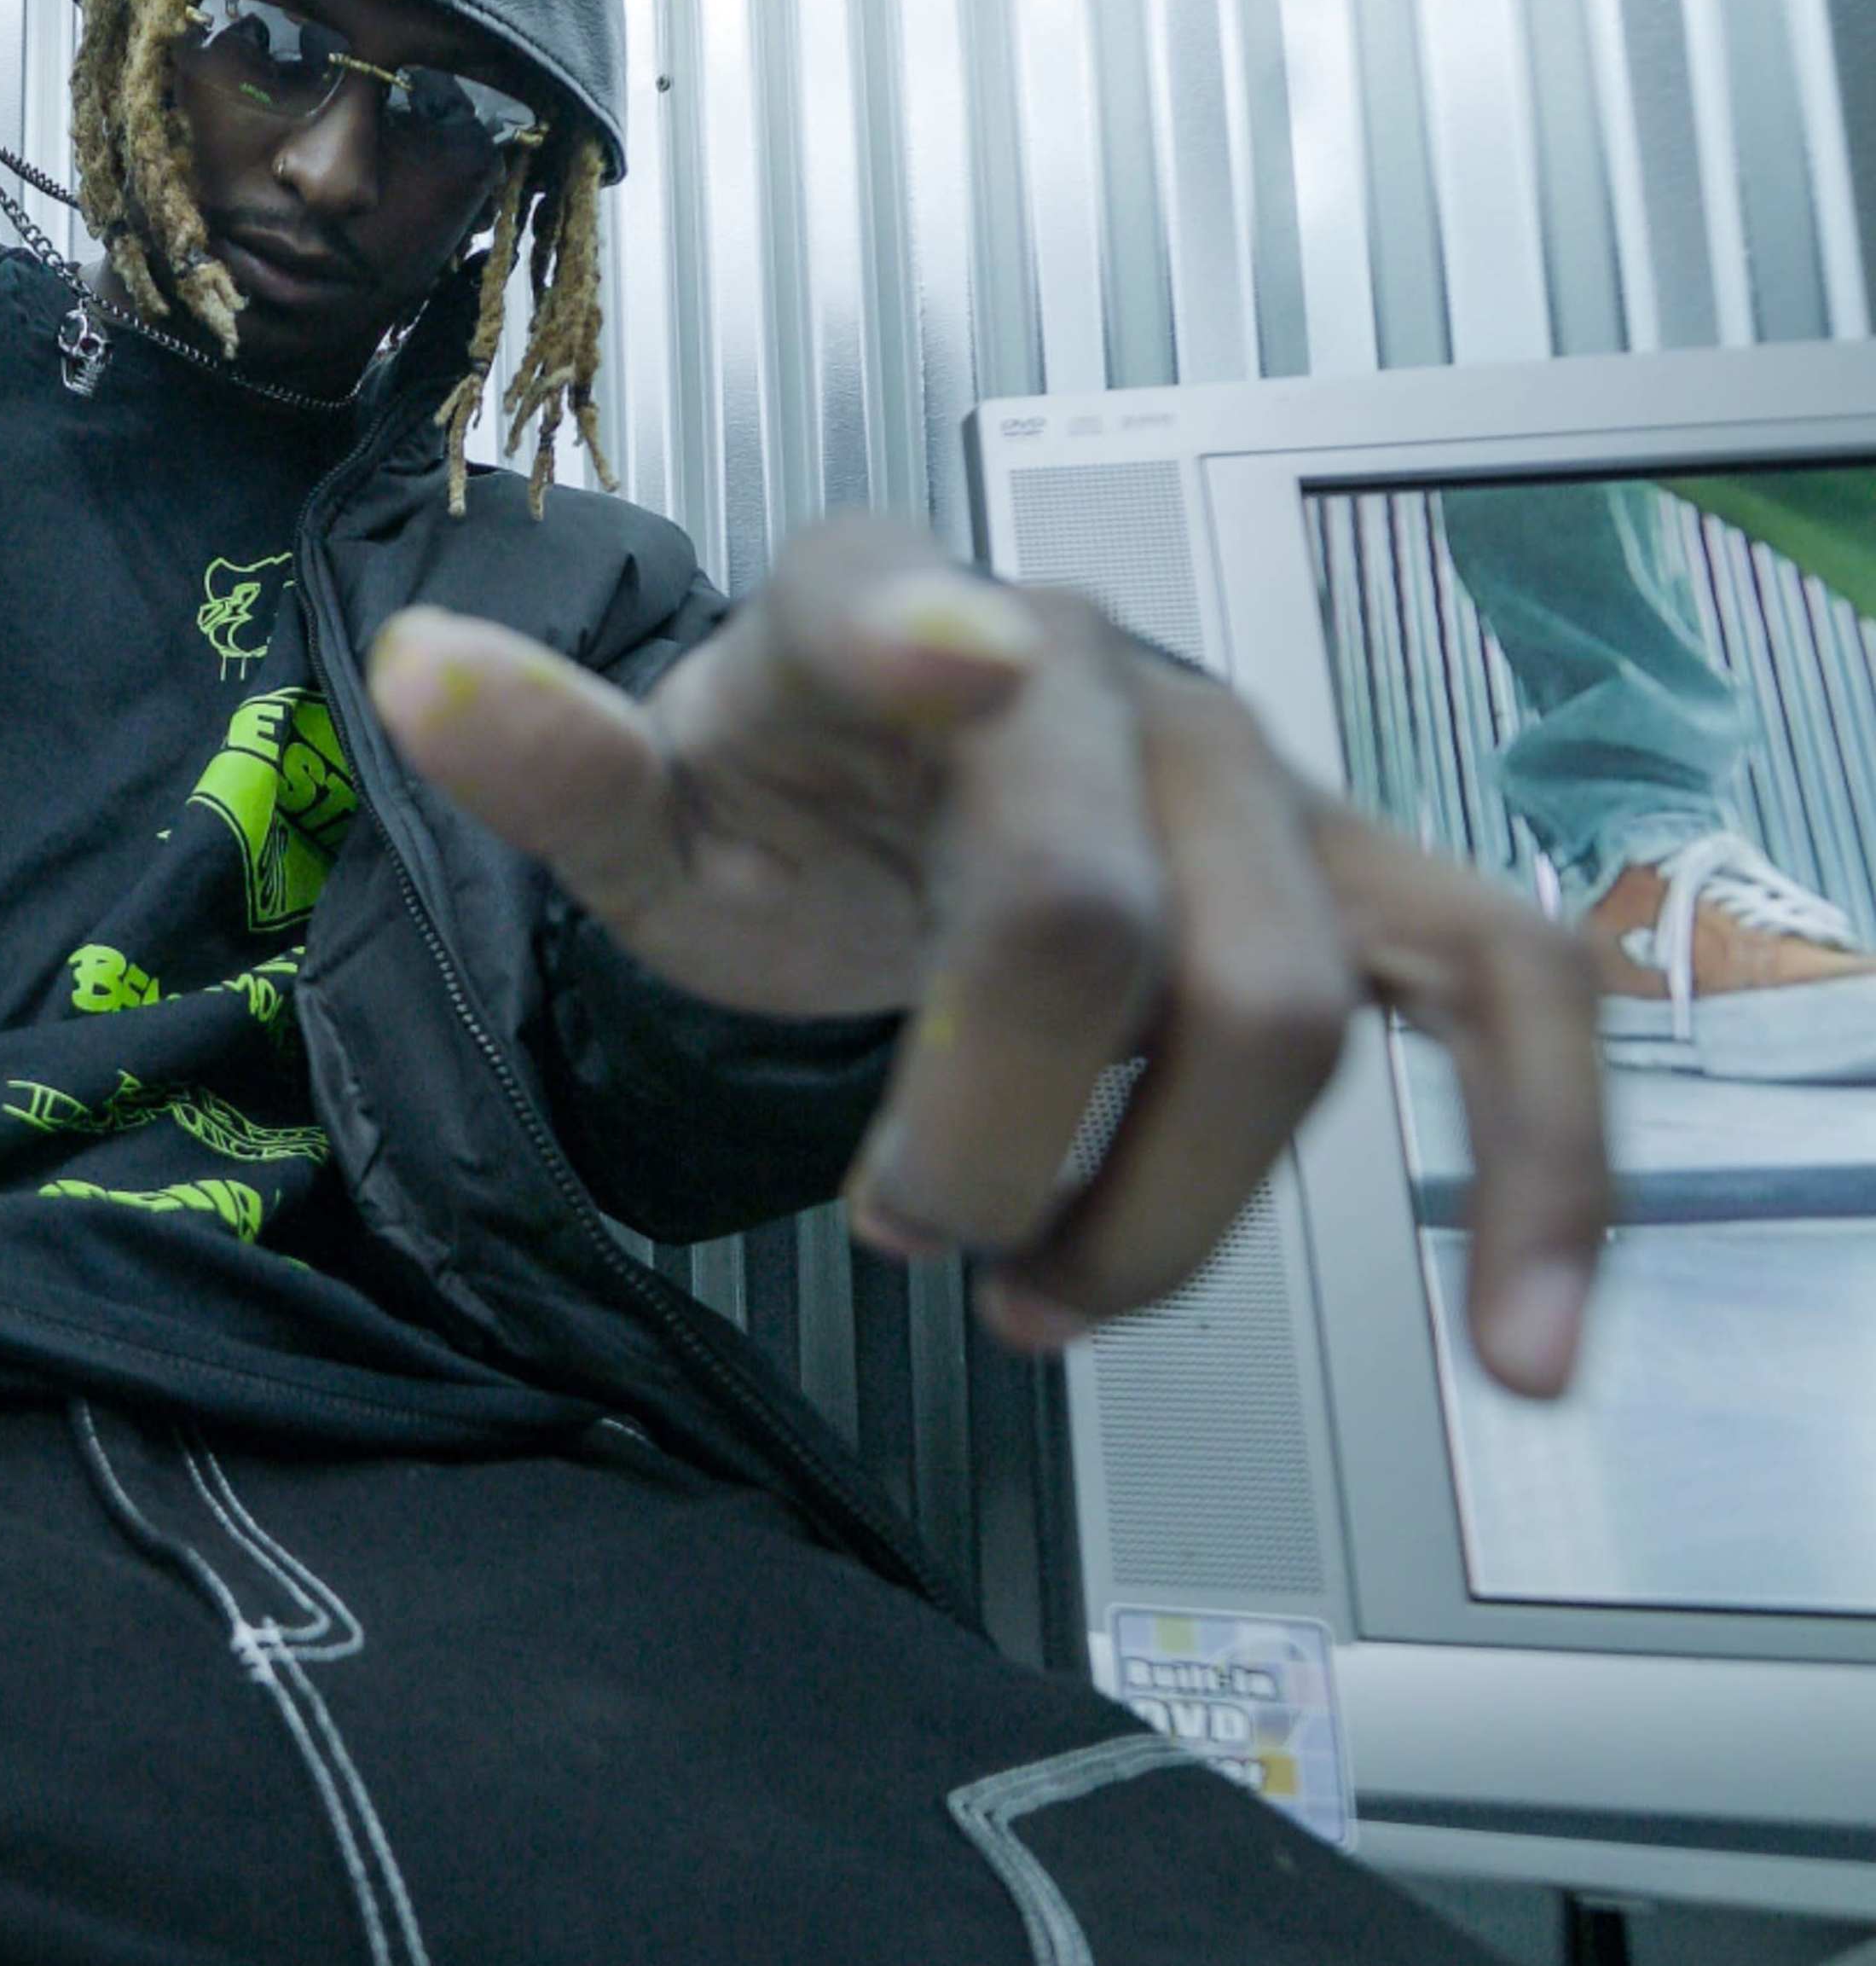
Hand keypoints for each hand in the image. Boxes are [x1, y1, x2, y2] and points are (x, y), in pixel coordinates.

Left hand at [367, 515, 1609, 1393]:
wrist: (902, 805)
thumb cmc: (773, 805)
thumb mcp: (643, 808)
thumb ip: (548, 761)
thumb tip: (422, 671)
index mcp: (881, 620)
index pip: (894, 611)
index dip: (925, 638)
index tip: (956, 659)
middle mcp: (1093, 669)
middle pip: (1096, 923)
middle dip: (991, 1132)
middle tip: (900, 1231)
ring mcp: (1249, 775)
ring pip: (1279, 1015)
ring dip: (1153, 1209)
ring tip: (1036, 1298)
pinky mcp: (1360, 885)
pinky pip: (1506, 996)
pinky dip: (1543, 1171)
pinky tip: (1527, 1353)